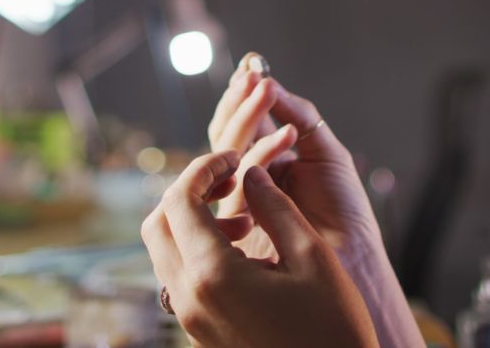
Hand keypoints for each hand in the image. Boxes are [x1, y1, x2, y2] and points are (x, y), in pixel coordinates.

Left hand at [141, 150, 377, 347]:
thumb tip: (251, 173)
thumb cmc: (332, 329)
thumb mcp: (312, 257)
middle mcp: (188, 298)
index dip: (204, 168)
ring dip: (192, 221)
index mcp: (212, 274)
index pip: (180, 200)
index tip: (235, 158)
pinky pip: (179, 276)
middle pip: (157, 223)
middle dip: (189, 191)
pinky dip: (198, 249)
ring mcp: (190, 319)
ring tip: (244, 217)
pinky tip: (243, 249)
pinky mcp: (199, 331)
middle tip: (231, 179)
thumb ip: (274, 207)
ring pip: (164, 251)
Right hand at [208, 54, 381, 265]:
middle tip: (253, 76)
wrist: (353, 256)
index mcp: (265, 163)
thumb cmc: (344, 210)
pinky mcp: (240, 219)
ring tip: (268, 91)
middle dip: (240, 102)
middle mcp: (247, 179)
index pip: (242, 123)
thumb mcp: (325, 151)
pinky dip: (265, 151)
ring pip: (228, 151)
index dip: (243, 95)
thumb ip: (298, 115)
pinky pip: (242, 178)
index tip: (251, 66)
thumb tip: (266, 80)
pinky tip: (289, 135)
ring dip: (248, 117)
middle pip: (228, 134)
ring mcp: (240, 199)